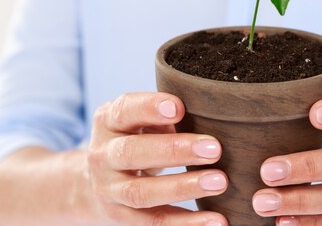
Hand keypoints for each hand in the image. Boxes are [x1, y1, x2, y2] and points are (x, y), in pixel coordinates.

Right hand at [86, 92, 228, 225]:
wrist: (102, 180)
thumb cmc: (139, 137)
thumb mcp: (143, 120)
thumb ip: (164, 115)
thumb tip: (206, 112)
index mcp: (108, 121)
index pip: (124, 110)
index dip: (149, 107)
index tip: (178, 108)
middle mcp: (102, 155)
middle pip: (131, 152)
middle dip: (174, 150)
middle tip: (214, 148)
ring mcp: (108, 189)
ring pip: (141, 192)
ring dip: (183, 188)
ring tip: (220, 182)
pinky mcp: (121, 217)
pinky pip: (153, 223)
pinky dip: (185, 224)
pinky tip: (215, 220)